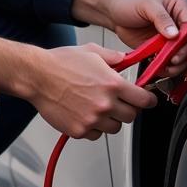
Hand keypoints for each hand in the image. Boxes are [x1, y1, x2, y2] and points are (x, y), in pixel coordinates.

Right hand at [27, 43, 157, 140]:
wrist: (37, 76)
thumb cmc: (60, 63)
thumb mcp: (92, 52)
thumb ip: (113, 57)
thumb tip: (124, 59)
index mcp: (112, 84)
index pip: (144, 100)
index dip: (148, 100)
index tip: (147, 101)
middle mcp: (105, 104)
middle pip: (131, 117)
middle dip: (128, 109)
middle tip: (119, 103)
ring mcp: (92, 119)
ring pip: (115, 128)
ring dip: (111, 120)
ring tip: (99, 108)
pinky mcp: (79, 130)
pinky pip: (96, 135)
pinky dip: (94, 128)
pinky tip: (86, 115)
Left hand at [105, 0, 186, 79]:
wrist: (113, 12)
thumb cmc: (129, 1)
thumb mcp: (146, 5)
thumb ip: (161, 18)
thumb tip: (174, 34)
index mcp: (179, 6)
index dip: (186, 38)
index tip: (177, 46)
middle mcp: (177, 22)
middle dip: (181, 53)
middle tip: (171, 59)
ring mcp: (169, 37)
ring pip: (181, 54)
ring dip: (175, 64)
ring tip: (165, 66)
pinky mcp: (161, 48)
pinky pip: (168, 60)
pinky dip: (165, 66)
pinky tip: (158, 67)